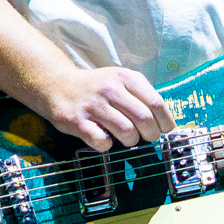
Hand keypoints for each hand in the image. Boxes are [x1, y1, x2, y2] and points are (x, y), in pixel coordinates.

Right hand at [41, 66, 174, 149]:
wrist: (58, 86)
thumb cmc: (97, 88)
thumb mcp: (121, 81)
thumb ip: (141, 96)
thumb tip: (164, 122)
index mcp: (125, 78)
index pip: (156, 102)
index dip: (164, 121)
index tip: (164, 129)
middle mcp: (109, 89)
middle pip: (144, 119)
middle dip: (151, 134)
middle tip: (147, 137)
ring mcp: (93, 105)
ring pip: (126, 132)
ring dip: (132, 141)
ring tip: (128, 139)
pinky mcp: (77, 121)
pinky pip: (102, 142)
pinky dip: (108, 145)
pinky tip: (106, 139)